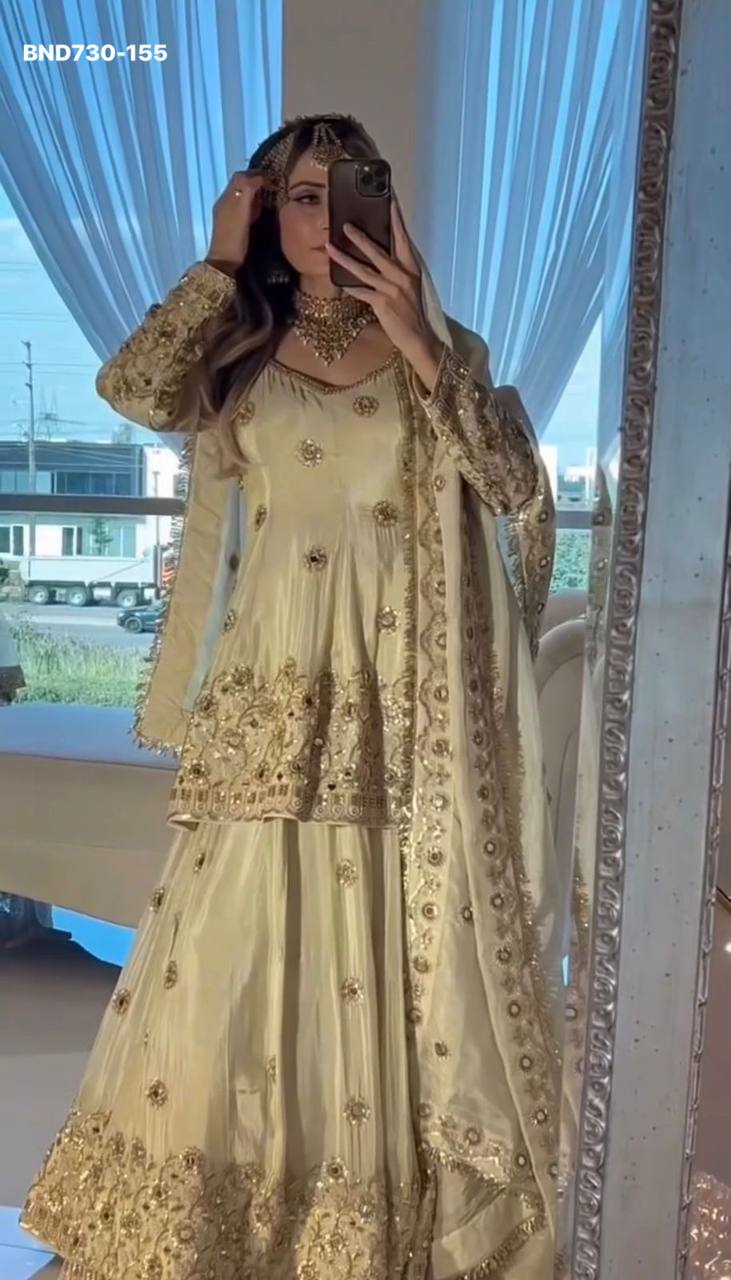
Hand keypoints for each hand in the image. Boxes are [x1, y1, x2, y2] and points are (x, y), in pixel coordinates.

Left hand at [206, 171, 267, 270]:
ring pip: (240, 194)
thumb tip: (257, 178)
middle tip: (272, 185)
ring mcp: (226, 213)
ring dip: (254, 191)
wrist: (225, 263)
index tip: (273, 179)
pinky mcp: (231, 223)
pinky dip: (251, 203)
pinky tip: (258, 210)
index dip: (257, 175)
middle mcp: (225, 202)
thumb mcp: (241, 211)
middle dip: (255, 181)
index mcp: (226, 198)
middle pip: (240, 183)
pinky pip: (241, 205)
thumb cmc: (234, 238)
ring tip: (268, 195)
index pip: (241, 177)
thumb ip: (247, 192)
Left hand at [325, 197, 443, 388]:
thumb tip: (381, 252)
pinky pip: (360, 291)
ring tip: (330, 246)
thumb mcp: (411, 285)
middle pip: (379, 251)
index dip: (395, 218)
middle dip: (361, 237)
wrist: (420, 338)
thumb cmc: (414, 311)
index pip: (403, 237)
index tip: (389, 198)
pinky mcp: (381, 303)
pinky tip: (338, 281)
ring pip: (364, 270)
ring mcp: (391, 289)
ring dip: (345, 258)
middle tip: (344, 224)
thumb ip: (398, 268)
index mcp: (412, 268)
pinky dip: (349, 286)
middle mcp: (402, 275)